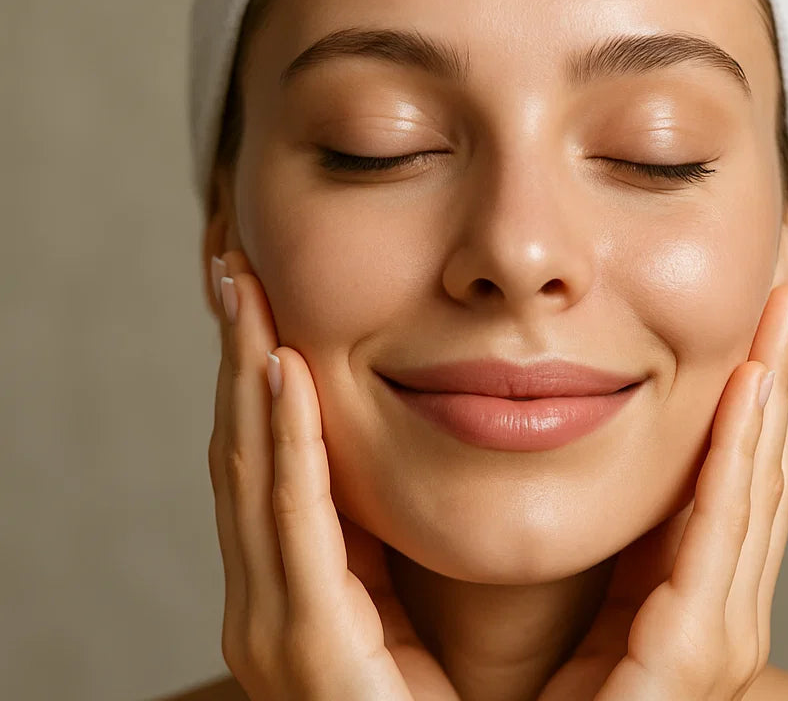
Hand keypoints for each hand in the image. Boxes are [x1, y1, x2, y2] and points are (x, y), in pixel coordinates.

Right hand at [206, 249, 459, 700]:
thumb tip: (422, 428)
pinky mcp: (311, 652)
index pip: (268, 457)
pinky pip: (295, 524)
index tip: (261, 295)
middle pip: (246, 450)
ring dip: (245, 375)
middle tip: (234, 267)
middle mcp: (270, 604)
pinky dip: (283, 444)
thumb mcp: (415, 594)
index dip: (257, 373)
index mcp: (299, 587)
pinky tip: (279, 369)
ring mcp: (279, 630)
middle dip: (236, 355)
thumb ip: (394, 533)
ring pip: (253, 471)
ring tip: (245, 291)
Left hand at [539, 284, 787, 700]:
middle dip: (776, 373)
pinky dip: (739, 452)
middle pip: (760, 465)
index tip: (755, 316)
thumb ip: (575, 529)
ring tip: (783, 307)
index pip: (732, 473)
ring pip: (756, 482)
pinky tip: (751, 383)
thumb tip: (536, 421)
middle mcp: (717, 610)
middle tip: (786, 285)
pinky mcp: (693, 655)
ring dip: (772, 388)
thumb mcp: (563, 593)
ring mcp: (716, 635)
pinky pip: (719, 528)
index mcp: (687, 594)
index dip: (750, 391)